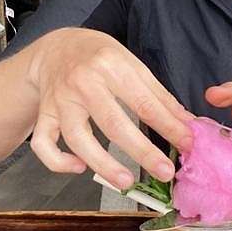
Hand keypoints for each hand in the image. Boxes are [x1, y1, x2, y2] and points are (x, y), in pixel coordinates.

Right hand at [26, 28, 192, 188]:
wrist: (55, 47)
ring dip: (102, 164)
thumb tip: (186, 123)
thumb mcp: (132, 63)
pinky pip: (44, 144)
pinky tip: (80, 168)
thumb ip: (158, 94)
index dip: (168, 127)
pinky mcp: (45, 114)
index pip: (144, 102)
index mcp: (110, 65)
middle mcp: (83, 83)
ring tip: (127, 183)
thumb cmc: (98, 56)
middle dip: (142, 151)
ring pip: (77, 139)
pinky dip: (59, 161)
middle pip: (113, 123)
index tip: (187, 144)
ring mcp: (60, 101)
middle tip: (165, 172)